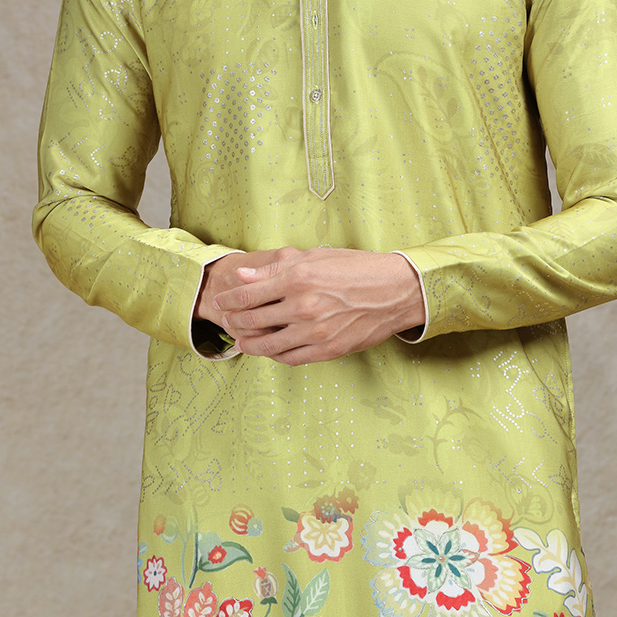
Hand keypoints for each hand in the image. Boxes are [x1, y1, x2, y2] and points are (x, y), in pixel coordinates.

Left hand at [201, 247, 423, 365]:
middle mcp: (303, 306)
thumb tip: (242, 277)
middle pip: (253, 321)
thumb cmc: (357, 269)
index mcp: (297, 278)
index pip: (248, 295)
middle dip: (235, 322)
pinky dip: (275, 355)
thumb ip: (275, 268)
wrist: (395, 291)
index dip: (229, 301)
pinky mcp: (327, 350)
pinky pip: (291, 358)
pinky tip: (270, 350)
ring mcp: (315, 332)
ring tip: (242, 341)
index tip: (221, 302)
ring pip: (268, 345)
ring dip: (250, 344)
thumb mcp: (315, 257)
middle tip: (228, 321)